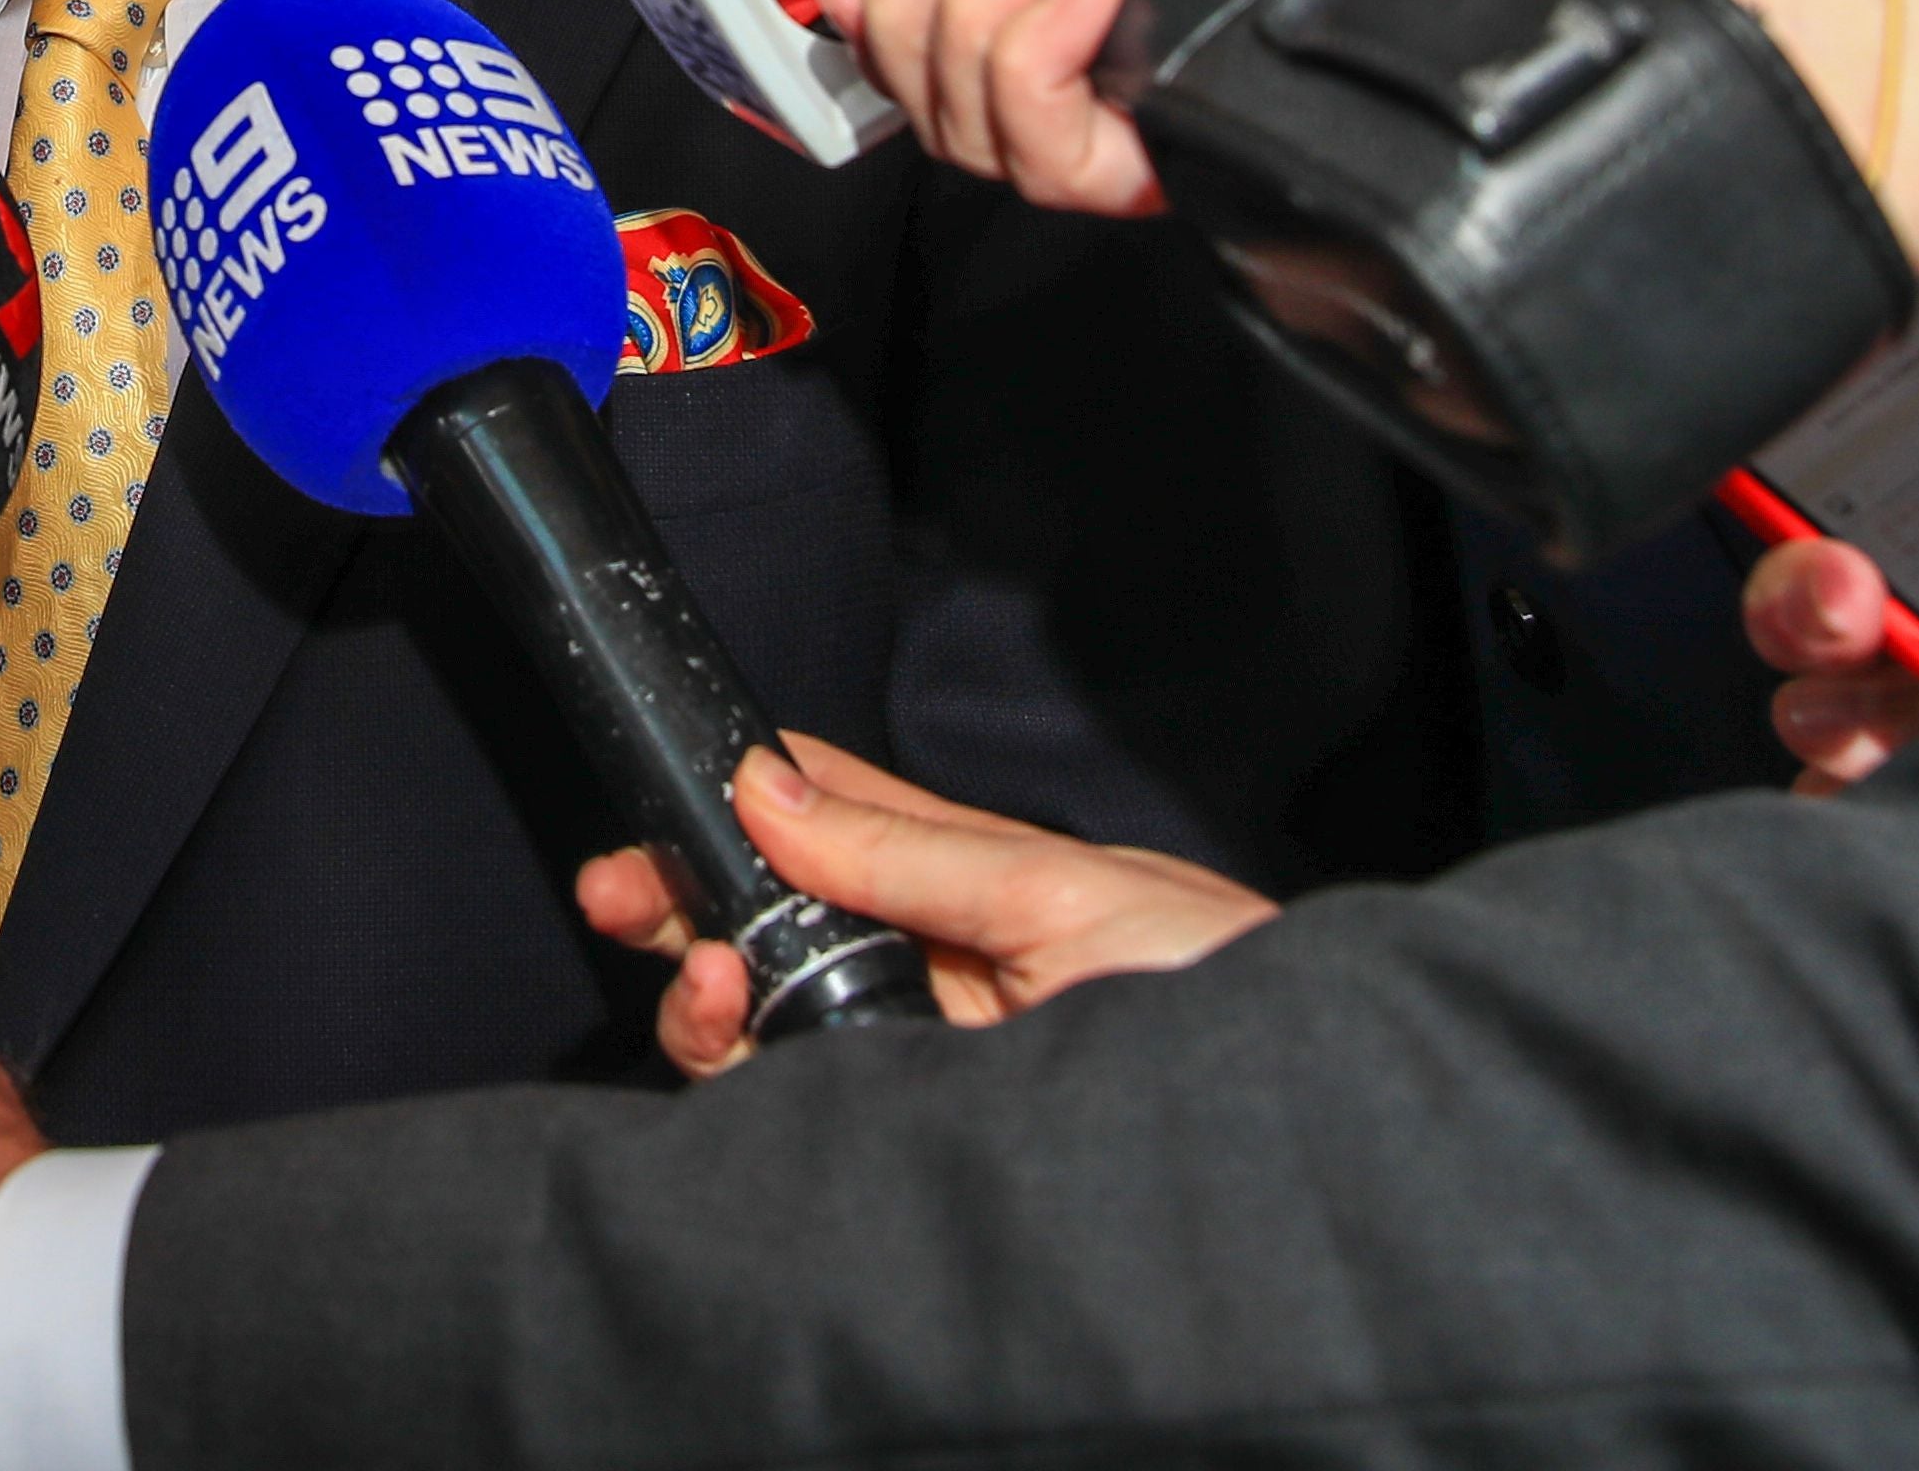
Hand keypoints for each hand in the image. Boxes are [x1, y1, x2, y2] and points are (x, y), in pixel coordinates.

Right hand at [572, 736, 1275, 1074]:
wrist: (1295, 1125)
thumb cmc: (1221, 986)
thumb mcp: (1064, 891)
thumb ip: (913, 851)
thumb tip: (772, 785)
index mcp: (963, 884)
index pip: (816, 823)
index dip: (724, 809)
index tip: (651, 815)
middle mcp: (926, 967)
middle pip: (765, 929)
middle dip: (681, 907)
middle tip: (623, 898)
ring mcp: (914, 1055)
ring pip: (762, 1021)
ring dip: (705, 990)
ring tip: (712, 979)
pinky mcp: (907, 1133)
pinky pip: (795, 1104)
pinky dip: (739, 1066)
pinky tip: (739, 1033)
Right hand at [808, 0, 1875, 208]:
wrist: (1754, 24)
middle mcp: (1224, 67)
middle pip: (991, 86)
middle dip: (940, 13)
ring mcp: (1243, 137)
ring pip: (1027, 146)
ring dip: (988, 49)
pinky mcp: (1279, 199)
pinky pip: (1118, 185)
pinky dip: (1060, 112)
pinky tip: (1096, 32)